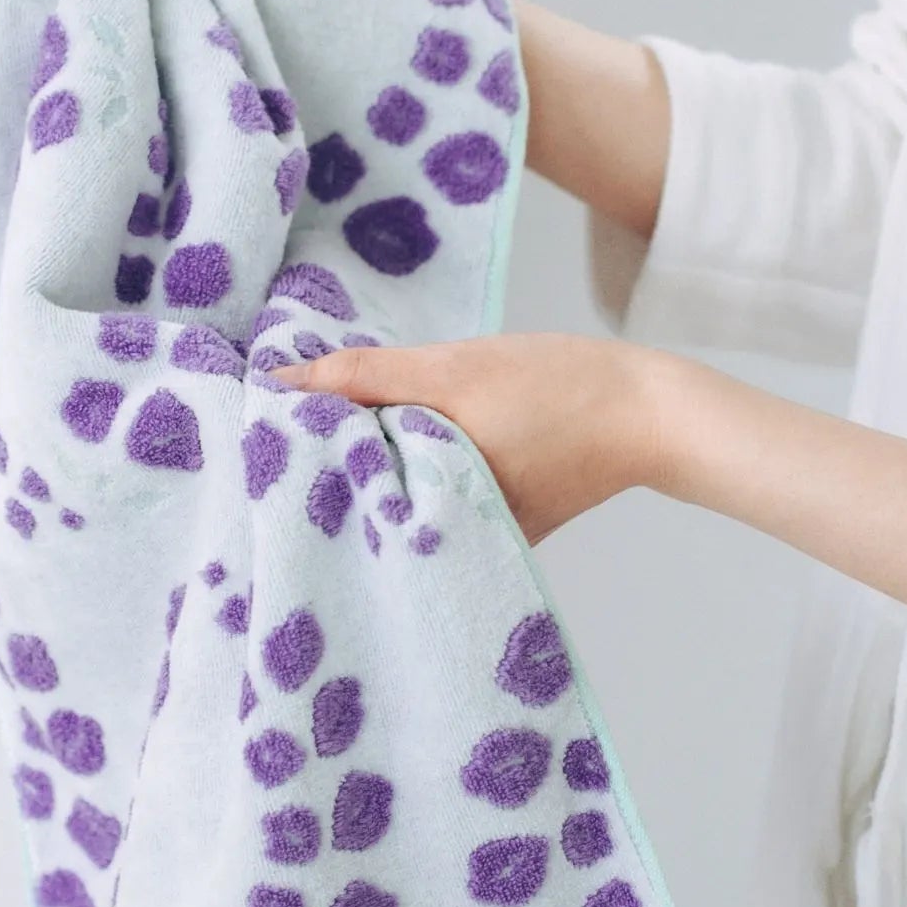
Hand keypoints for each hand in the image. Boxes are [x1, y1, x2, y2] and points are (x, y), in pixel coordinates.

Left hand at [270, 333, 680, 543]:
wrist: (650, 414)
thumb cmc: (559, 392)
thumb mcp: (453, 370)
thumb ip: (364, 376)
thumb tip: (279, 380)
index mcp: (428, 512)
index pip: (333, 500)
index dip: (292, 468)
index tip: (255, 437)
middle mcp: (444, 537)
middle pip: (357, 504)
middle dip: (322, 471)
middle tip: (280, 430)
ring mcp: (469, 533)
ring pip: (393, 496)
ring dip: (366, 464)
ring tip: (329, 428)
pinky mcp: (492, 523)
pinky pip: (430, 495)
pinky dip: (410, 467)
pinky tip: (394, 437)